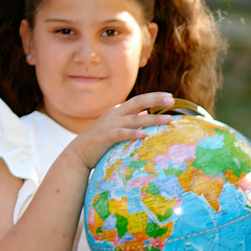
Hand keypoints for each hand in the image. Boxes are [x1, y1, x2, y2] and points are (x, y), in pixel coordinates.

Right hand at [64, 92, 178, 169]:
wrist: (79, 152)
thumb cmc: (101, 141)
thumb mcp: (117, 126)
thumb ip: (131, 119)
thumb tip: (147, 113)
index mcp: (119, 111)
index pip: (139, 100)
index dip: (154, 97)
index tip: (170, 97)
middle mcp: (115, 114)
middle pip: (138, 103)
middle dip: (155, 100)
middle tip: (171, 100)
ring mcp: (110, 124)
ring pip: (135, 119)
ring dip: (153, 119)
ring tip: (169, 120)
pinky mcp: (106, 137)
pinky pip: (121, 134)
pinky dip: (133, 133)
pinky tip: (144, 135)